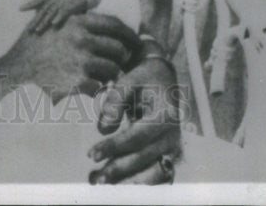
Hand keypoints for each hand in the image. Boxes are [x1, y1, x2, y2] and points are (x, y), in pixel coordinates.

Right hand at [4, 14, 140, 101]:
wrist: (16, 67)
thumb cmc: (35, 41)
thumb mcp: (51, 16)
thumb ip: (74, 10)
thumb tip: (96, 1)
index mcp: (78, 22)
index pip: (115, 25)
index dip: (129, 34)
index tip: (135, 42)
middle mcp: (83, 40)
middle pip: (118, 49)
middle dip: (120, 58)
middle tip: (117, 63)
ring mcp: (82, 62)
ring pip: (112, 70)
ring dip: (109, 75)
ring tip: (100, 76)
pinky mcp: (78, 83)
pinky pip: (100, 87)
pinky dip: (96, 89)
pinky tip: (86, 87)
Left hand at [20, 0, 99, 33]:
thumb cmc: (75, 1)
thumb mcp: (62, 2)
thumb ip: (52, 8)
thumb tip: (39, 16)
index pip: (40, 0)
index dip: (30, 4)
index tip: (20, 8)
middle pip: (44, 10)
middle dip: (36, 20)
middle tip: (28, 30)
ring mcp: (64, 0)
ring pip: (51, 12)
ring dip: (44, 22)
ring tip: (37, 31)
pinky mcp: (73, 5)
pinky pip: (64, 12)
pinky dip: (58, 17)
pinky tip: (53, 24)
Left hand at [88, 57, 181, 183]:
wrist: (164, 80)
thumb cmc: (144, 80)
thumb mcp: (129, 80)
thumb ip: (115, 101)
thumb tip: (104, 129)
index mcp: (165, 115)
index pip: (137, 136)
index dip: (114, 147)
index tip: (92, 154)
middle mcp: (172, 135)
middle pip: (144, 158)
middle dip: (118, 169)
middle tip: (95, 178)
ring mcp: (173, 148)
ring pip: (153, 173)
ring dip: (129, 182)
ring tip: (102, 184)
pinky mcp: (169, 156)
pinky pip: (156, 175)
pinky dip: (138, 183)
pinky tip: (117, 185)